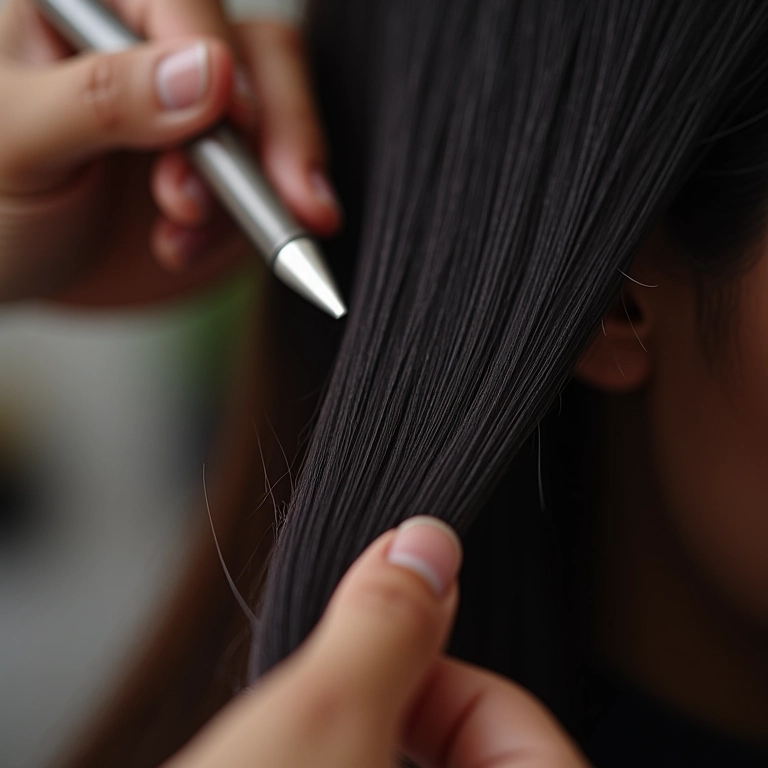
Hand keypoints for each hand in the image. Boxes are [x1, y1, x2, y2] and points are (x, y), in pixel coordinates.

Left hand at [0, 0, 341, 302]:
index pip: (180, 1)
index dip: (220, 56)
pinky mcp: (226, 169)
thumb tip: (205, 73)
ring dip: (260, 191)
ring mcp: (198, 113)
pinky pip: (270, 184)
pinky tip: (186, 246)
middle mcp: (153, 50)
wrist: (18, 271)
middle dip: (269, 137)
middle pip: (257, 58)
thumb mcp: (18, 142)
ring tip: (184, 235)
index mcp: (88, 9)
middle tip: (268, 199)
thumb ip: (102, 98)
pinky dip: (246, 226)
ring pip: (278, 121)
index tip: (231, 121)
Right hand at [164, 517, 589, 767]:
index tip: (372, 667)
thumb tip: (428, 543)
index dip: (443, 681)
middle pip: (462, 763)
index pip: (524, 735)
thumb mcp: (317, 724)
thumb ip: (387, 624)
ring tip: (282, 757)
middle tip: (317, 721)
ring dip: (351, 757)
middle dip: (386, 721)